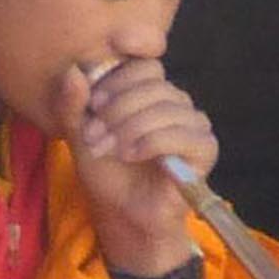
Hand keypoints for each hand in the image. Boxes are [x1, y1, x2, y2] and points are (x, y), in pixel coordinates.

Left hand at [60, 58, 218, 278]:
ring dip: (130, 128)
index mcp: (152, 92)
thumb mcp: (80, 134)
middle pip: (155, 86)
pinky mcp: (205, 149)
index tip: (93, 104)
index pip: (145, 66)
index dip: (117, 80)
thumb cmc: (106, 171)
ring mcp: (194, 124)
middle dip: (117, 109)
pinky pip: (182, 135)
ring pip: (166, 109)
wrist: (122, 212)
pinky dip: (151, 142)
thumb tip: (73, 71)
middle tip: (93, 136)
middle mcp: (177, 103)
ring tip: (109, 149)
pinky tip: (130, 155)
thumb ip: (73, 104)